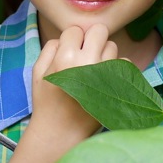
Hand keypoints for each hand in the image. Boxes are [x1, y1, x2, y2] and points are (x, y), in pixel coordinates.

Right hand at [30, 23, 118, 141]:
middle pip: (99, 30)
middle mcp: (87, 62)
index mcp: (65, 57)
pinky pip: (125, 64)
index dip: (72, 39)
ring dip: (104, 54)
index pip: (76, 29)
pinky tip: (104, 80)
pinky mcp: (117, 86)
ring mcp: (105, 74)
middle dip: (92, 39)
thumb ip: (51, 47)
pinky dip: (117, 69)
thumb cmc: (47, 102)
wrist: (61, 133)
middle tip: (86, 54)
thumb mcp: (38, 71)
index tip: (70, 52)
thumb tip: (70, 36)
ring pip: (112, 46)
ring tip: (93, 71)